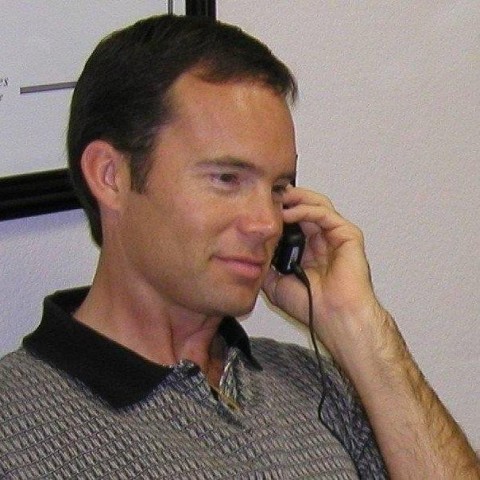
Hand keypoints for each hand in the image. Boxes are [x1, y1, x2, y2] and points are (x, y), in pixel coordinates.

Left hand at [262, 186, 383, 356]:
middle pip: (306, 207)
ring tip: (277, 198)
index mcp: (308, 250)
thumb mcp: (276, 284)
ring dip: (296, 199)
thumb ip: (266, 266)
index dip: (278, 211)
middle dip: (286, 199)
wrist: (334, 317)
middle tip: (267, 195)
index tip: (259, 207)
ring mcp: (335, 236)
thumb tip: (249, 254)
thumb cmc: (311, 306)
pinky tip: (289, 213)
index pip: (294, 220)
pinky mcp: (347, 235)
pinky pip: (325, 214)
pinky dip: (306, 209)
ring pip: (316, 204)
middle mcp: (322, 240)